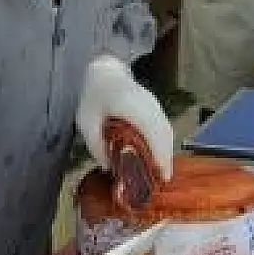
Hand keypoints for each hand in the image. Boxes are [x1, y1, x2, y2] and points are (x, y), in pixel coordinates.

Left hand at [77, 54, 174, 180]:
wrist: (104, 74)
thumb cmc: (93, 98)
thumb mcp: (86, 122)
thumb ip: (96, 145)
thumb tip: (109, 169)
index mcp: (128, 103)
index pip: (150, 127)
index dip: (157, 150)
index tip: (160, 171)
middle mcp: (146, 102)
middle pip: (163, 131)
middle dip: (166, 156)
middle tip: (163, 180)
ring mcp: (154, 103)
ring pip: (167, 129)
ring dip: (167, 150)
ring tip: (163, 173)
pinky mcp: (156, 107)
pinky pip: (164, 126)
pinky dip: (165, 143)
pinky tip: (160, 157)